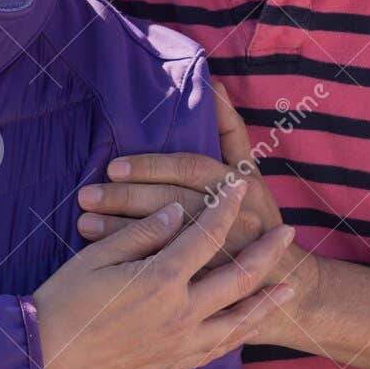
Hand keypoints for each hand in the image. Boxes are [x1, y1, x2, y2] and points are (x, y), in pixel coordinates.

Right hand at [33, 177, 296, 368]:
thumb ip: (142, 234)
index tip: (240, 186)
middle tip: (287, 233)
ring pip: (239, 320)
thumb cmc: (63, 304)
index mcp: (161, 279)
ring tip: (288, 286)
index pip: (206, 235)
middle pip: (239, 277)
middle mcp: (181, 313)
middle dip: (267, 251)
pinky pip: (219, 348)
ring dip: (266, 300)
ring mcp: (181, 344)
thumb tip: (175, 213)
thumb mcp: (96, 259)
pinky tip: (248, 325)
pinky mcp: (174, 365)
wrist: (46, 365)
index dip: (226, 207)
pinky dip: (240, 333)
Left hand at [77, 86, 281, 262]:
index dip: (152, 167)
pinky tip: (103, 255)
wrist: (285, 276)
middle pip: (172, 204)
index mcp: (239, 185)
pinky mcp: (207, 283)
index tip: (114, 167)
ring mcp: (221, 253)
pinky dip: (132, 262)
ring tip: (84, 222)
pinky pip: (164, 271)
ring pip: (164, 239)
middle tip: (88, 195)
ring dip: (120, 231)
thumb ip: (231, 130)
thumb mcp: (251, 172)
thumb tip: (214, 86)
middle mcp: (233, 216)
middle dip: (127, 199)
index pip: (189, 170)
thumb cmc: (257, 214)